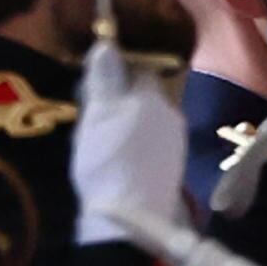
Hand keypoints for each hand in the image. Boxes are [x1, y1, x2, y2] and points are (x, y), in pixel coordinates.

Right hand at [70, 36, 191, 242]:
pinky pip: (150, 137)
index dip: (116, 68)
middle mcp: (172, 116)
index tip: (92, 80)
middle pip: (144, 91)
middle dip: (118, 94)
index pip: (141, 67)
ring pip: (147, 115)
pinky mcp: (172, 164)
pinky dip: (132, 137)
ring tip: (99, 135)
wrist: (129, 221)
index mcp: (154, 100)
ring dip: (124, 117)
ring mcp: (175, 142)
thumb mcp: (97, 116)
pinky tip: (115, 153)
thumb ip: (105, 80)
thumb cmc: (106, 163)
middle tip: (90, 110)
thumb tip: (108, 44)